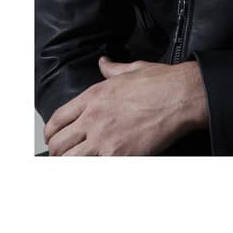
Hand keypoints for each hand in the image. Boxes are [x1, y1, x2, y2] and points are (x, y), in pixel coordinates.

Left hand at [44, 57, 209, 155]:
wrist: (182, 95)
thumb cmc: (161, 82)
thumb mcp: (132, 69)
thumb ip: (112, 68)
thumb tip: (104, 63)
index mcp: (94, 96)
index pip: (57, 120)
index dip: (51, 134)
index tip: (54, 139)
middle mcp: (93, 118)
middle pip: (58, 144)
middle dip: (59, 153)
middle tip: (65, 157)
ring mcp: (104, 139)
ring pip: (70, 160)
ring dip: (72, 164)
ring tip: (80, 164)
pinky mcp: (118, 155)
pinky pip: (93, 169)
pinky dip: (93, 169)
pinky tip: (99, 165)